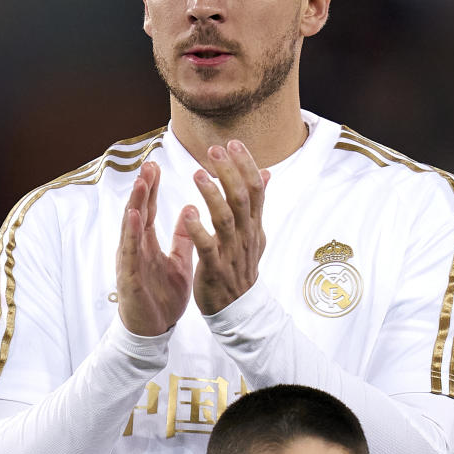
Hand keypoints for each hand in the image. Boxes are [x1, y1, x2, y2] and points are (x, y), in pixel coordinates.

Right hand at [116, 161, 192, 335]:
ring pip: (130, 227)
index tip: (155, 166)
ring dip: (135, 203)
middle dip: (142, 188)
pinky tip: (134, 215)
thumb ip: (183, 238)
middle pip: (137, 212)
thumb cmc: (162, 299)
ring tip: (140, 181)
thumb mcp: (178, 263)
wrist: (153, 331)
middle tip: (148, 163)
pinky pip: (130, 251)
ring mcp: (130, 261)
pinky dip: (131, 232)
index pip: (148, 210)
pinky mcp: (130, 276)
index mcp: (147, 245)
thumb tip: (190, 211)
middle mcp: (135, 248)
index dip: (151, 188)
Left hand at [184, 140, 269, 314]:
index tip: (232, 143)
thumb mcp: (254, 234)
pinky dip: (198, 229)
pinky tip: (188, 213)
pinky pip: (208, 246)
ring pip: (225, 218)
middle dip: (228, 172)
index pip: (255, 189)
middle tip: (213, 150)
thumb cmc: (240, 268)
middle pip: (241, 198)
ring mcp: (231, 252)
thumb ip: (256, 204)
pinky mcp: (214, 268)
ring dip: (212, 194)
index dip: (245, 165)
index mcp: (253, 226)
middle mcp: (245, 236)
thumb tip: (266, 174)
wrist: (238, 310)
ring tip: (197, 174)